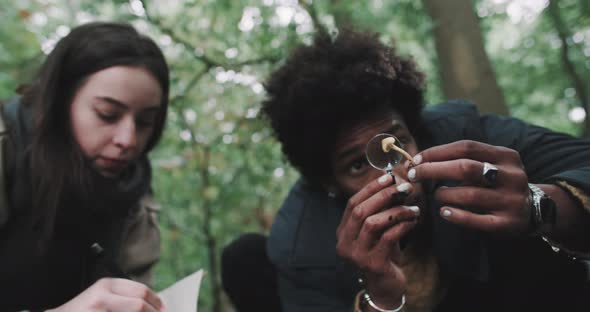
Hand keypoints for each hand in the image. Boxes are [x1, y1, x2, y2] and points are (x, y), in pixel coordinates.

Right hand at [47, 278, 165, 311]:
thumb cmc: (83, 311)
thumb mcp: (102, 297)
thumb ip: (124, 298)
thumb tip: (156, 307)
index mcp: (106, 285)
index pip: (141, 290)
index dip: (156, 301)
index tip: (163, 309)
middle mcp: (102, 297)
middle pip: (139, 305)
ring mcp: (98, 311)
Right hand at [336, 174, 419, 308]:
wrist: (386, 285)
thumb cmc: (383, 253)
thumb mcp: (379, 230)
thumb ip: (381, 210)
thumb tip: (395, 182)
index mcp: (343, 232)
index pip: (353, 203)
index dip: (370, 188)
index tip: (388, 177)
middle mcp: (345, 243)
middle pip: (361, 211)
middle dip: (383, 196)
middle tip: (404, 188)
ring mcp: (356, 255)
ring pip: (373, 223)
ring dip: (396, 211)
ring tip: (413, 208)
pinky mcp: (372, 263)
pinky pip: (388, 237)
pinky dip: (403, 226)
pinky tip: (414, 221)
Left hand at [407, 140, 530, 234]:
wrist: (535, 211)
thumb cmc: (499, 183)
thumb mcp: (492, 165)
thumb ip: (465, 160)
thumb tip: (421, 159)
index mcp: (506, 156)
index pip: (466, 147)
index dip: (438, 152)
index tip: (417, 159)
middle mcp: (512, 176)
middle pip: (466, 168)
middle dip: (433, 170)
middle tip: (414, 175)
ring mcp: (511, 200)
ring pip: (469, 194)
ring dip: (444, 194)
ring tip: (437, 195)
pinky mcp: (508, 223)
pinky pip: (477, 220)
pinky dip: (456, 215)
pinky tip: (444, 212)